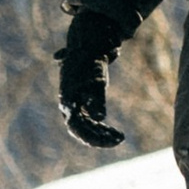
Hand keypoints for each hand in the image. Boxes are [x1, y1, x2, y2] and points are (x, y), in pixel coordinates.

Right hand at [55, 30, 125, 148]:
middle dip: (100, 138)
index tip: (111, 141)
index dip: (93, 138)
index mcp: (68, 102)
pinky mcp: (81, 103)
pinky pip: (90, 121)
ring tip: (120, 137)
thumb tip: (100, 118)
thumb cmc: (92, 64)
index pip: (78, 128)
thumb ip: (97, 101)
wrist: (88, 47)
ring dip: (102, 134)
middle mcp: (68, 106)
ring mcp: (74, 105)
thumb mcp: (98, 82)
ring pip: (86, 127)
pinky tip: (115, 132)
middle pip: (82, 130)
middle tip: (120, 139)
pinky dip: (102, 128)